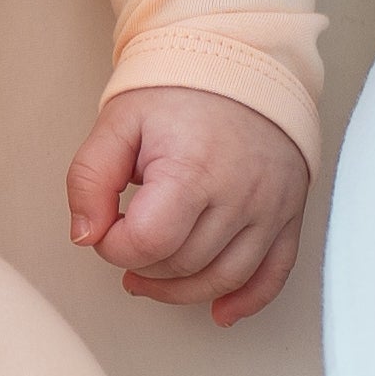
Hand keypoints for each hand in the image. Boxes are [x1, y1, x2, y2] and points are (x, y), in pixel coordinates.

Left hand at [65, 86, 309, 319]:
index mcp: (193, 169)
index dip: (114, 247)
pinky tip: (219, 312)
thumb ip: (89, 179)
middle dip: (142, 265)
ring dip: (180, 291)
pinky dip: (246, 300)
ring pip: (223, 278)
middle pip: (183, 265)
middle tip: (124, 243)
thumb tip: (85, 236)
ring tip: (150, 279)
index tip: (107, 228)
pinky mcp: (289, 214)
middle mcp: (240, 193)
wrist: (241, 63)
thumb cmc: (179, 91)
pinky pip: (274, 274)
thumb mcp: (117, 124)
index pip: (148, 242)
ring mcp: (271, 208)